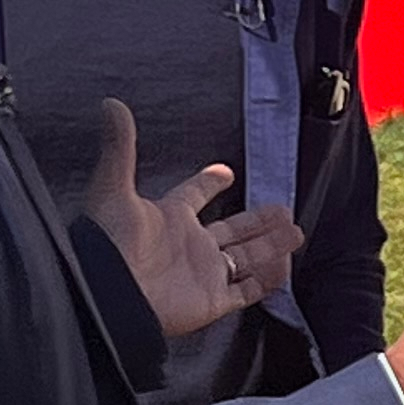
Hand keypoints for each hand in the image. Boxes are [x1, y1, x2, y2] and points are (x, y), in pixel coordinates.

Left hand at [83, 98, 303, 339]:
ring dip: (272, 245)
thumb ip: (120, 147)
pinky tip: (284, 265)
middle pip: (233, 228)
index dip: (209, 182)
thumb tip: (111, 104)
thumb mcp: (114, 189)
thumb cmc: (108, 245)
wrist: (110, 296)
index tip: (225, 171)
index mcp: (169, 218)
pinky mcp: (212, 300)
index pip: (194, 195)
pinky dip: (268, 279)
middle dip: (258, 218)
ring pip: (247, 257)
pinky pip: (247, 289)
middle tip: (283, 207)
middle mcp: (190, 245)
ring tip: (296, 231)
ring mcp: (203, 273)